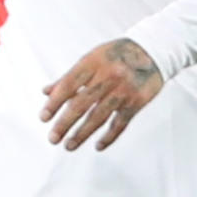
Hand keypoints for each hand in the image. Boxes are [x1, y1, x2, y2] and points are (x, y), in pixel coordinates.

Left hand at [42, 37, 164, 150]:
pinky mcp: (137, 102)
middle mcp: (107, 76)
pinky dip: (109, 136)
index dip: (54, 102)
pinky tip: (98, 145)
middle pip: (82, 103)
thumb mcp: (91, 59)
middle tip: (53, 138)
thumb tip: (46, 92)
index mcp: (92, 63)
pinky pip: (120, 123)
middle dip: (65, 123)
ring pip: (99, 116)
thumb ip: (69, 77)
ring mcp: (123, 90)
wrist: (152, 51)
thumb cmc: (116, 55)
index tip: (43, 118)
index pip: (68, 85)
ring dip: (82, 133)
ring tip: (68, 145)